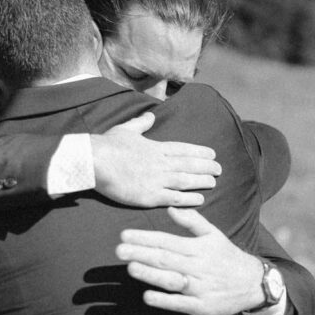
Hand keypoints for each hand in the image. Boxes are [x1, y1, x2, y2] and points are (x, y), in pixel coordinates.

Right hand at [90, 112, 220, 207]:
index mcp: (155, 147)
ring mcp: (156, 180)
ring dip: (201, 181)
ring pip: (185, 181)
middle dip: (206, 167)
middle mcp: (160, 163)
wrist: (94, 161)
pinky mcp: (149, 196)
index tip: (212, 154)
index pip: (183, 149)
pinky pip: (174, 198)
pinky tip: (200, 199)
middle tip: (219, 169)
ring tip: (213, 182)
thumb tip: (151, 116)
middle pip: (189, 164)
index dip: (199, 152)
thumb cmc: (107, 145)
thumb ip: (141, 123)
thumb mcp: (126, 129)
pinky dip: (188, 199)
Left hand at [115, 207, 269, 314]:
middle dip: (141, 253)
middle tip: (119, 250)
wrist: (254, 283)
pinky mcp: (202, 306)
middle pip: (165, 259)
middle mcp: (197, 266)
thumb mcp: (213, 234)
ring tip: (130, 268)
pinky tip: (147, 296)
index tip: (124, 235)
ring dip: (150, 274)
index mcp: (197, 248)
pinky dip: (165, 300)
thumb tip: (170, 208)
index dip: (145, 238)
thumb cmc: (227, 256)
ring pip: (171, 279)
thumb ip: (192, 221)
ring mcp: (199, 287)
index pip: (166, 241)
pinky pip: (181, 303)